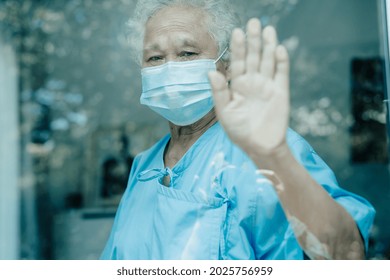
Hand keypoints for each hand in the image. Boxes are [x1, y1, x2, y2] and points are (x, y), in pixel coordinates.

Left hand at [209, 18, 289, 155]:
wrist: (259, 146)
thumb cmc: (239, 131)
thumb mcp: (225, 112)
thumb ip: (219, 92)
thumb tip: (211, 71)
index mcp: (238, 86)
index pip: (237, 62)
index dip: (237, 48)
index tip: (236, 32)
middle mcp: (253, 82)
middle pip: (253, 57)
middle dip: (253, 40)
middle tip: (253, 22)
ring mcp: (267, 85)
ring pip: (268, 61)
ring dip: (268, 46)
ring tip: (268, 29)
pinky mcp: (281, 92)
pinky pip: (281, 73)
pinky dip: (281, 62)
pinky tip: (278, 49)